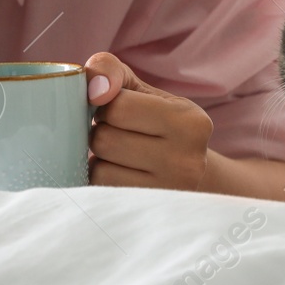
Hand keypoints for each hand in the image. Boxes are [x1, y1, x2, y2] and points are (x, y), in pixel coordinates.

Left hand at [85, 52, 212, 189]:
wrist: (183, 171)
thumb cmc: (152, 121)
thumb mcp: (138, 87)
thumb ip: (110, 70)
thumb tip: (93, 89)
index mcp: (191, 123)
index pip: (118, 107)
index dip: (107, 106)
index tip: (120, 111)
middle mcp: (187, 162)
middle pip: (105, 140)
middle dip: (101, 133)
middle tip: (119, 135)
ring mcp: (168, 195)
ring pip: (99, 170)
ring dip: (99, 159)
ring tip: (119, 156)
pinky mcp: (148, 215)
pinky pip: (100, 192)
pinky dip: (99, 180)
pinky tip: (118, 174)